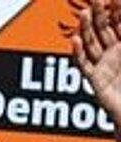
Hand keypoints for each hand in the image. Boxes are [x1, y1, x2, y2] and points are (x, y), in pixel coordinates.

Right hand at [73, 0, 120, 125]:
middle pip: (105, 28)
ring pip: (92, 44)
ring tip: (85, 14)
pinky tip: (75, 40)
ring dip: (87, 29)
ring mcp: (104, 67)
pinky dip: (78, 53)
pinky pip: (84, 66)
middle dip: (100, 12)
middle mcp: (115, 54)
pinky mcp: (96, 83)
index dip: (118, 8)